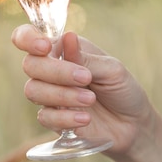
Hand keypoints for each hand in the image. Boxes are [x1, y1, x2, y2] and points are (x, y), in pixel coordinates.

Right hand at [11, 24, 151, 156]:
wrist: (133, 125)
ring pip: (33, 91)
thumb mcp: (112, 69)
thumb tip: (67, 36)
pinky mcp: (53, 120)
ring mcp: (49, 96)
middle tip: (85, 78)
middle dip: (56, 71)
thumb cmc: (122, 90)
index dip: (27, 39)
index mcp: (62, 49)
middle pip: (30, 65)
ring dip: (62, 94)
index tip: (45, 47)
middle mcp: (50, 71)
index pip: (28, 37)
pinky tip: (85, 118)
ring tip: (90, 99)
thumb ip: (85, 57)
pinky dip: (65, 118)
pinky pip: (45, 117)